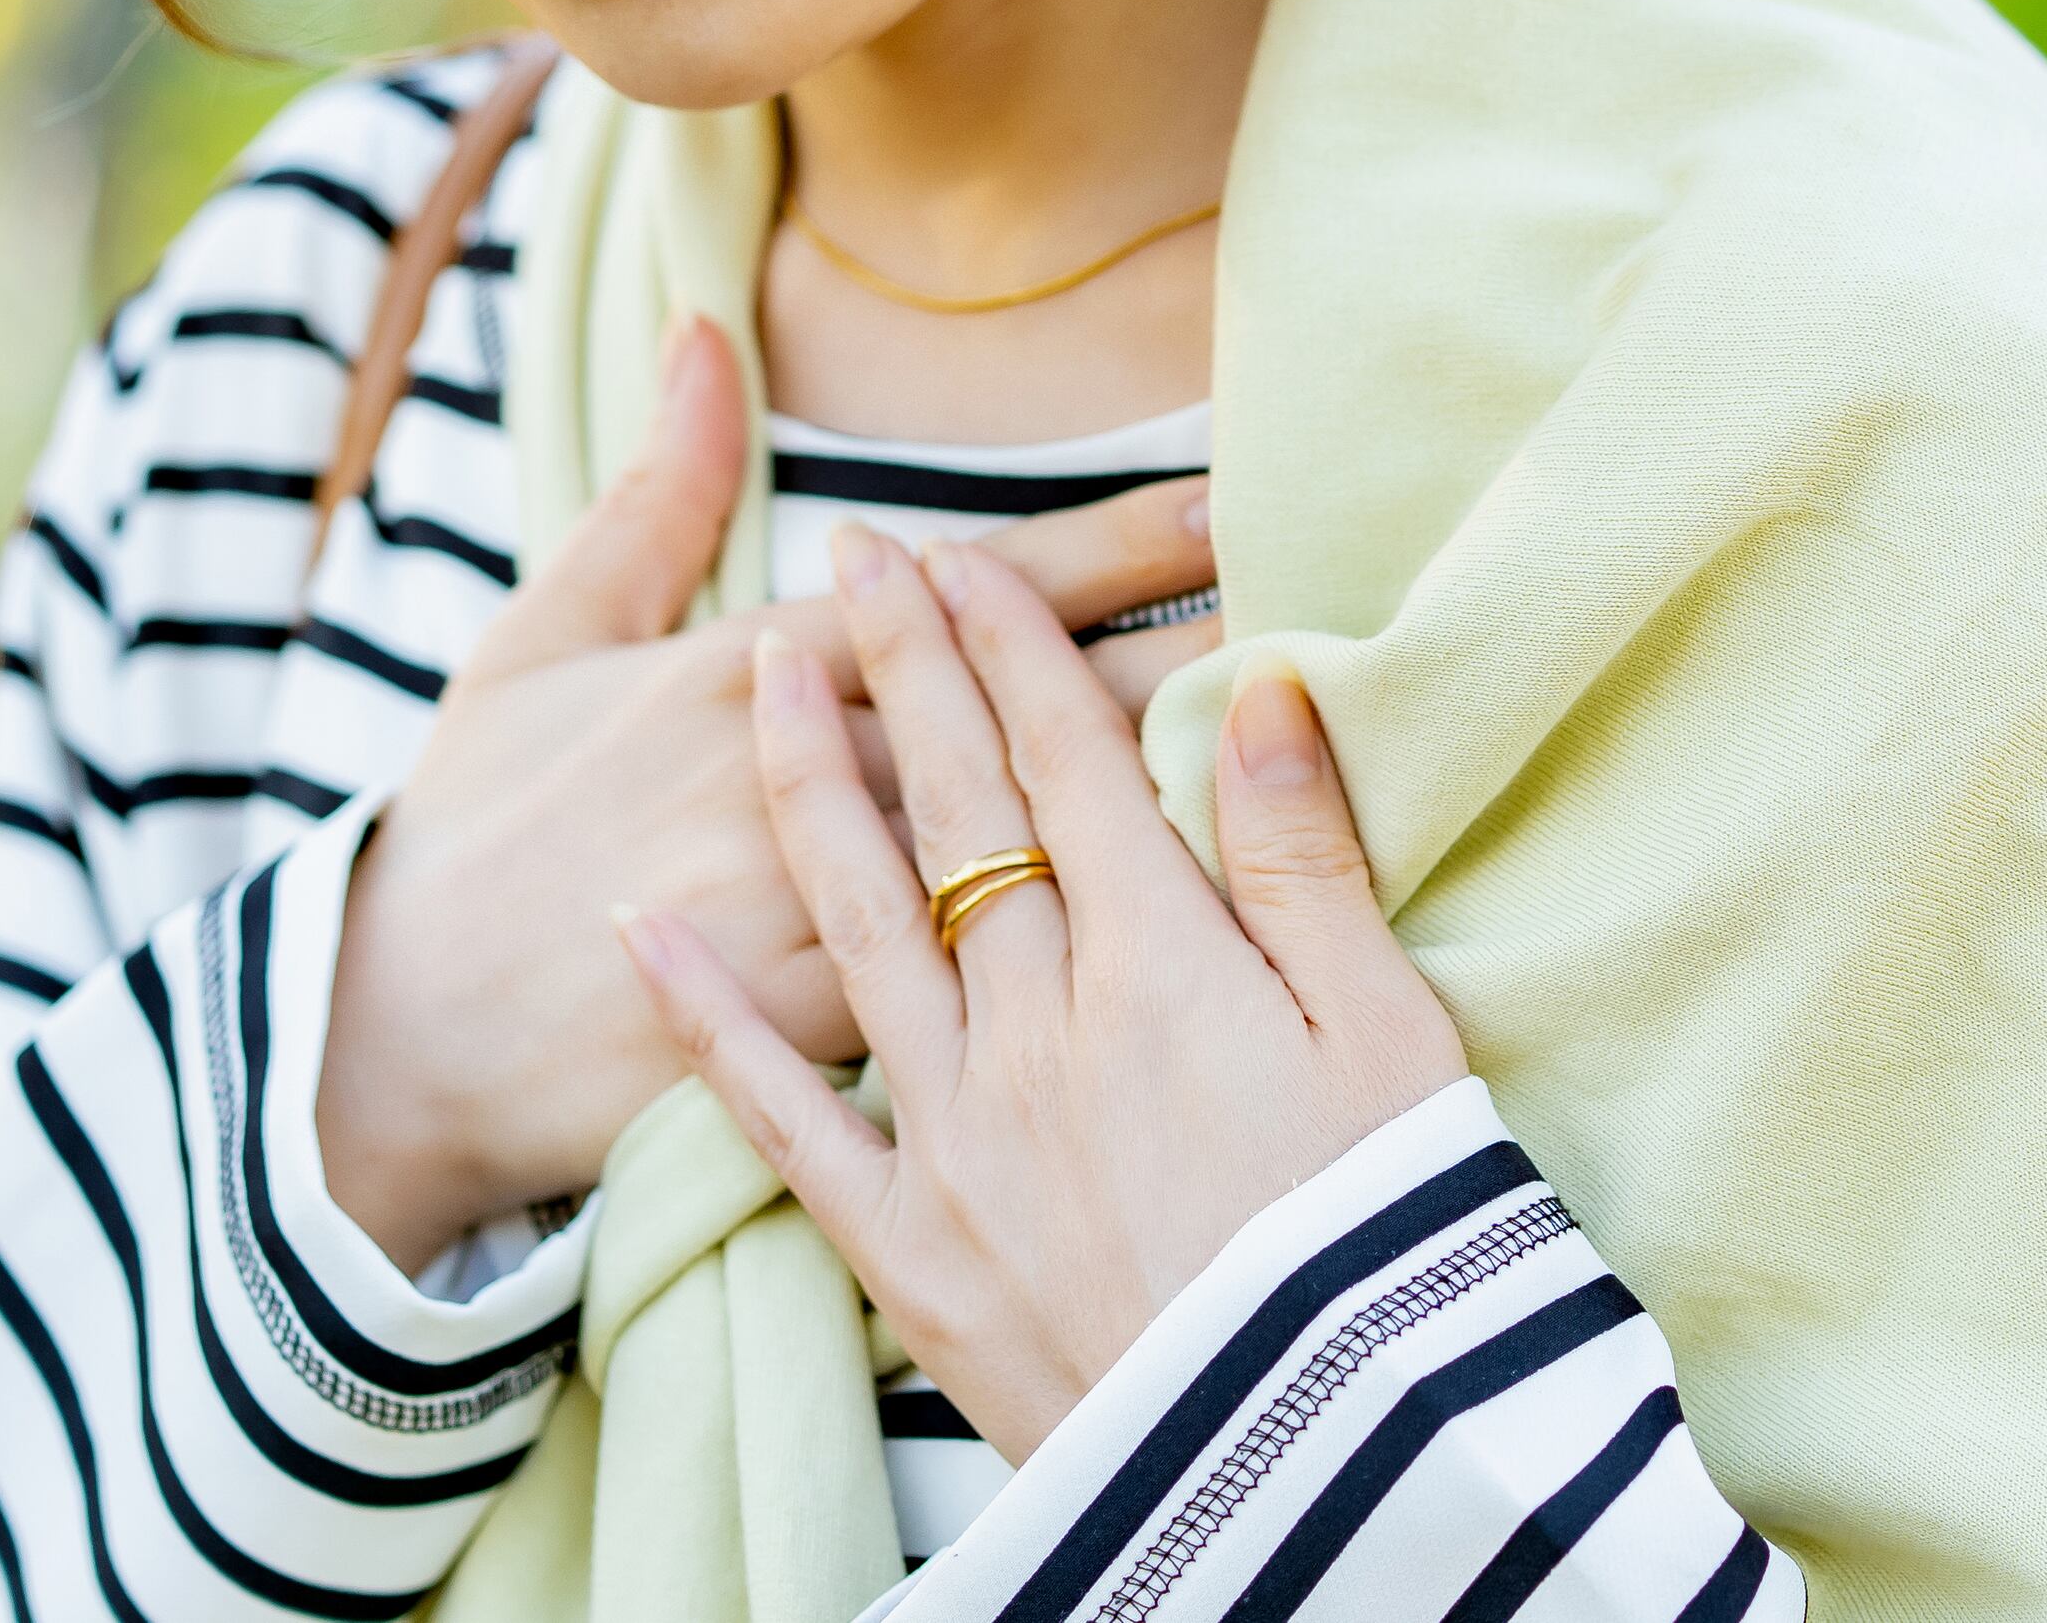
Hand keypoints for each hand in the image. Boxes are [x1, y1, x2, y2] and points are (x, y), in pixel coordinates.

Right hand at [313, 325, 1217, 1269]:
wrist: (390, 1037)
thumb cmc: (474, 828)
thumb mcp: (542, 636)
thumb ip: (651, 490)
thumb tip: (701, 334)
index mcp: (750, 674)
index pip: (971, 592)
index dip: (1111, 548)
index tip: (1233, 494)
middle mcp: (802, 781)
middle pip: (1032, 712)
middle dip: (1182, 661)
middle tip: (1329, 610)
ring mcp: (815, 915)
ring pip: (1026, 851)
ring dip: (1157, 809)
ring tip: (1292, 769)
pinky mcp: (816, 1042)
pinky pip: (980, 995)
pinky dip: (1081, 970)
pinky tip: (1186, 952)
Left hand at [619, 528, 1466, 1460]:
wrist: (1322, 1492)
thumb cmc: (1397, 1259)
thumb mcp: (1400, 1045)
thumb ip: (1312, 863)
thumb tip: (1267, 685)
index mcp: (1166, 966)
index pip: (1066, 761)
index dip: (1008, 646)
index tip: (958, 554)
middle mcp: (1039, 1025)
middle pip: (956, 810)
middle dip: (901, 668)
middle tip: (850, 554)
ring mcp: (962, 1134)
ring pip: (857, 918)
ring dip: (807, 780)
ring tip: (763, 665)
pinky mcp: (915, 1248)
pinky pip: (789, 1116)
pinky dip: (708, 1020)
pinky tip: (647, 933)